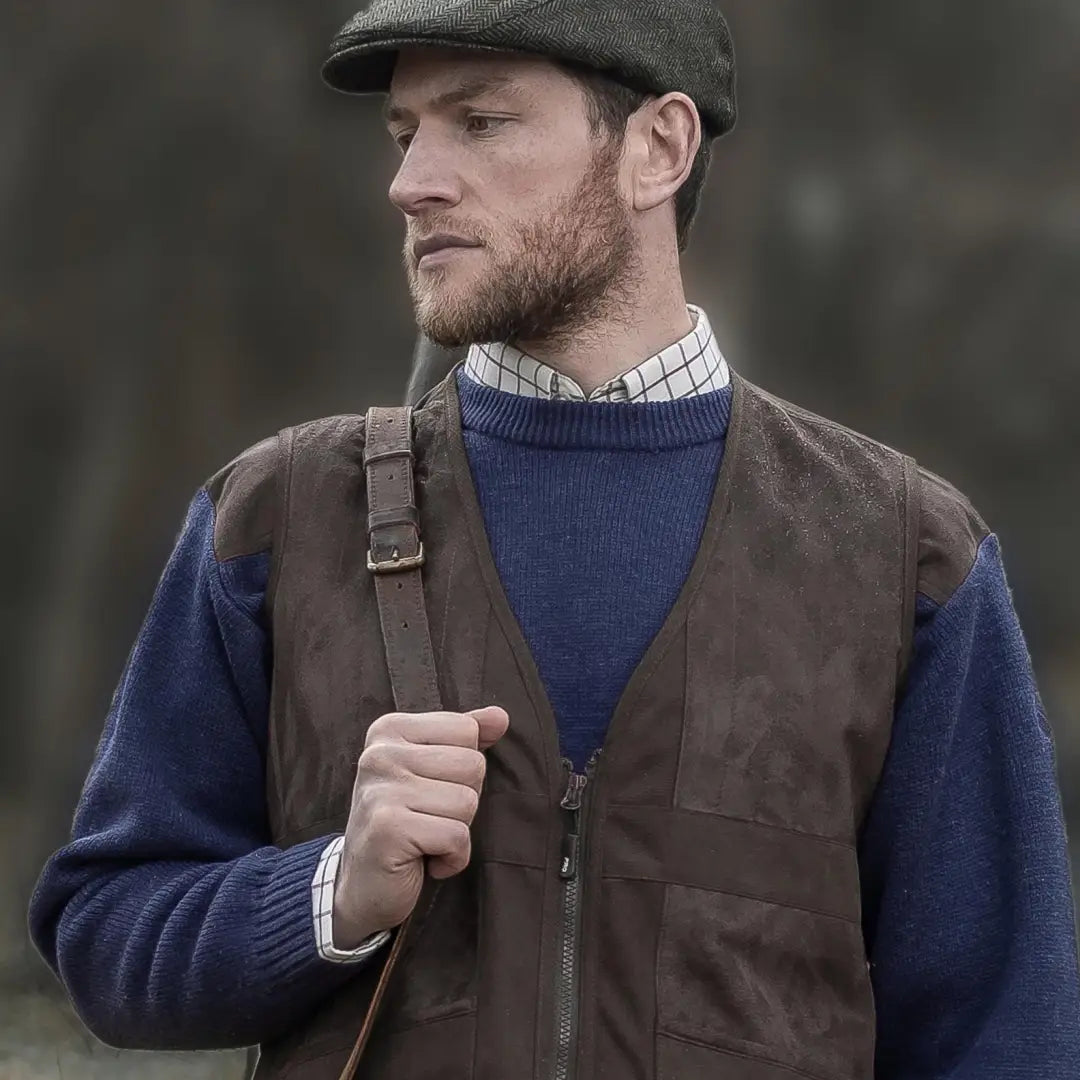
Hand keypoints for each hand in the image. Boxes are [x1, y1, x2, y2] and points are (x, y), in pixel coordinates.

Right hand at [331, 705, 509, 949]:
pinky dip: (452, 857)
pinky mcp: (388, 828)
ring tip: (425, 838)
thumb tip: (501, 715)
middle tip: (428, 818)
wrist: (363, 887)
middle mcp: (380, 753)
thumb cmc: (405, 823)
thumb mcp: (432, 771)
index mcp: (391, 730)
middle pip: (472, 765)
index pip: (467, 730)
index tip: (431, 790)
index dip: (463, 769)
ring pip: (467, 801)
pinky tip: (425, 860)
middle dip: (463, 801)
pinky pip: (457, 836)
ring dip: (457, 830)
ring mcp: (381, 789)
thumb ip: (464, 738)